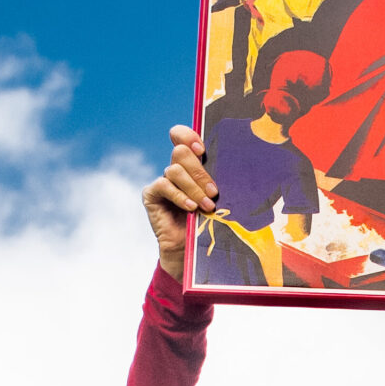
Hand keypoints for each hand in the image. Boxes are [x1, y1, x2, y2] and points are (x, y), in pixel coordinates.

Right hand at [143, 125, 216, 277]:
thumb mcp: (215, 197)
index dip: (188, 135)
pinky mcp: (151, 194)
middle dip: (199, 172)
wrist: (191, 250)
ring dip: (193, 188)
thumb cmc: (208, 222)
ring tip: (206, 206)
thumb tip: (233, 165)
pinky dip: (179, 196)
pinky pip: (163, 186)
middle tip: (213, 192)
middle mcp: (174, 169)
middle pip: (180, 152)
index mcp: (190, 164)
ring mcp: (162, 181)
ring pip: (174, 170)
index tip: (201, 149)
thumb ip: (214, 180)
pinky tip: (190, 208)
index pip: (181, 136)